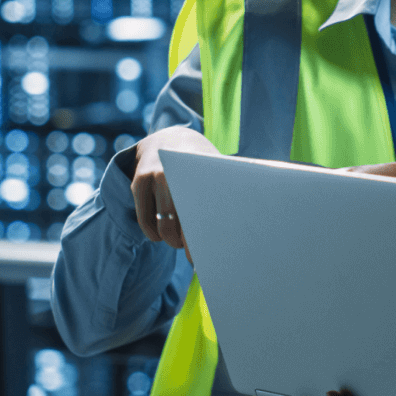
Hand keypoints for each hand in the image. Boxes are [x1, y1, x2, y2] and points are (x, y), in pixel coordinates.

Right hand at [129, 126, 218, 248]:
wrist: (169, 138)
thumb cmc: (200, 165)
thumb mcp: (216, 171)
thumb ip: (229, 192)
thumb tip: (257, 222)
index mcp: (200, 170)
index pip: (206, 211)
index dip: (210, 236)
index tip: (216, 256)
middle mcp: (176, 171)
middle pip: (182, 224)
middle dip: (190, 246)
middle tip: (198, 256)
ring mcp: (154, 175)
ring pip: (163, 228)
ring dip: (173, 241)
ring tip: (180, 242)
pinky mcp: (138, 182)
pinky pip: (145, 223)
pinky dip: (154, 235)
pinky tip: (162, 235)